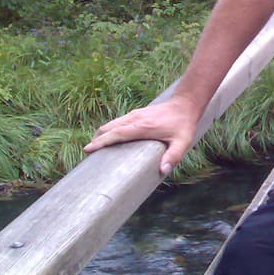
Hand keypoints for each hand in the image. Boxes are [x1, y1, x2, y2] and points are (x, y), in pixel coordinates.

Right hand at [84, 96, 200, 176]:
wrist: (185, 104)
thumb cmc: (184, 124)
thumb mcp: (182, 142)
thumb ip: (173, 156)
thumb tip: (163, 170)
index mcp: (142, 127)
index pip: (116, 134)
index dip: (101, 142)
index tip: (88, 149)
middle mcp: (135, 118)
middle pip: (109, 128)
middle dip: (96, 140)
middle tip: (88, 154)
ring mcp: (135, 114)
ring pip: (112, 124)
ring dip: (101, 134)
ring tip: (95, 148)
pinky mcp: (136, 113)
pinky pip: (118, 122)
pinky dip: (109, 130)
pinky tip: (109, 138)